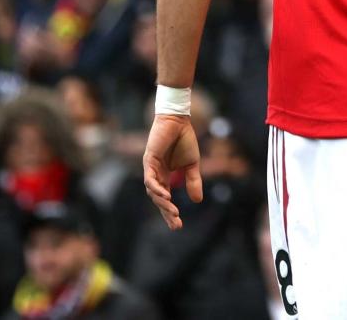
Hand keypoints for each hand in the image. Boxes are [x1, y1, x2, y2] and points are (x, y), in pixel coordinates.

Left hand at [143, 114, 201, 229]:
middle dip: (167, 213)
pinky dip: (157, 189)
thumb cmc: (184, 140)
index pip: (165, 199)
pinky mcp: (149, 160)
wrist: (178, 121)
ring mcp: (150, 168)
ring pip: (153, 192)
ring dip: (163, 203)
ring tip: (174, 212)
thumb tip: (197, 201)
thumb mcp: (192, 164)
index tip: (178, 225)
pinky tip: (166, 196)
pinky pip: (150, 179)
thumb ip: (193, 181)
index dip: (170, 212)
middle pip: (158, 199)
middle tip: (176, 224)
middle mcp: (156, 175)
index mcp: (165, 176)